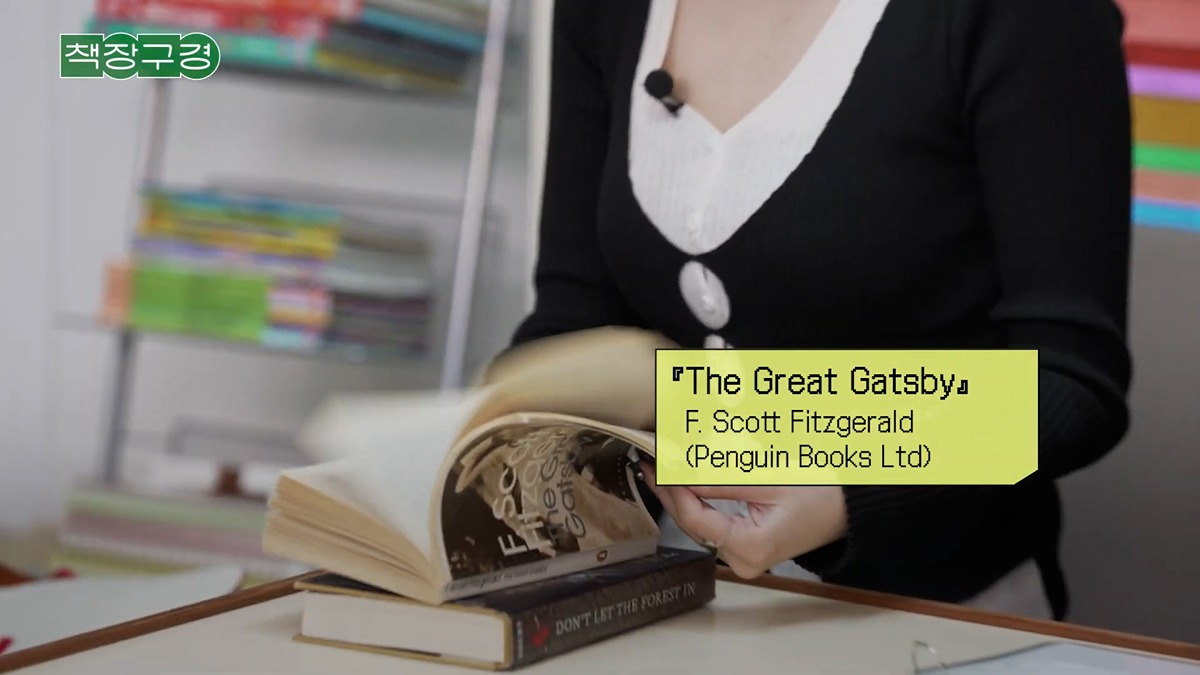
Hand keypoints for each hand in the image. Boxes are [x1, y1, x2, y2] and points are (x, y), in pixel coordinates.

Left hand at [640, 463, 848, 578]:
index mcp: (750, 547)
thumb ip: (720, 480)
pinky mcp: (745, 549)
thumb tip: (680, 473)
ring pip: (699, 525)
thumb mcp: (767, 480)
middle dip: (671, 491)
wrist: (848, 509)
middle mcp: (743, 561)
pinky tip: (685, 485)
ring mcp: (744, 558)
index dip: (671, 490)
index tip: (656, 463)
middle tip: (652, 461)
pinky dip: (698, 504)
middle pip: (693, 524)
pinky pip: (712, 526)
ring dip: (682, 497)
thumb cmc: (819, 494)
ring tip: (663, 469)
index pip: (694, 518)